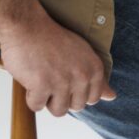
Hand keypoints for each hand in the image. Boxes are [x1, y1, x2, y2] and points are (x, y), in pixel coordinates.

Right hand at [0, 15, 115, 116]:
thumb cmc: (52, 40)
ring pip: (59, 111)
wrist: (27, 26)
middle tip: (52, 77)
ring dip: (48, 100)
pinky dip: (31, 96)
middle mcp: (82, 76)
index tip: (66, 78)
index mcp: (94, 68)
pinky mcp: (42, 86)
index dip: (77, 92)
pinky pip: (37, 106)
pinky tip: (31, 78)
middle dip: (63, 97)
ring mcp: (62, 82)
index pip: (93, 98)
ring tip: (42, 80)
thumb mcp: (82, 54)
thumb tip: (112, 97)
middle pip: (76, 107)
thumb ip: (97, 78)